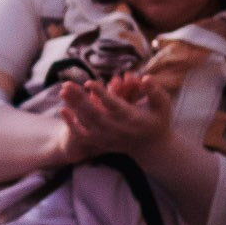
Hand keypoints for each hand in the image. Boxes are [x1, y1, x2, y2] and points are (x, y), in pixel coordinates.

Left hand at [57, 74, 175, 162]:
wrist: (150, 146)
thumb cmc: (158, 121)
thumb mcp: (163, 106)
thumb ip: (155, 92)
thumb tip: (145, 77)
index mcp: (131, 118)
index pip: (113, 105)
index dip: (101, 94)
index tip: (89, 82)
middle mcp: (117, 128)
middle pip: (94, 113)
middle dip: (79, 99)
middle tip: (67, 84)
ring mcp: (107, 137)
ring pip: (86, 122)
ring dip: (73, 107)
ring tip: (62, 91)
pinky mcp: (100, 142)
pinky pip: (82, 135)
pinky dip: (71, 124)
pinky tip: (62, 110)